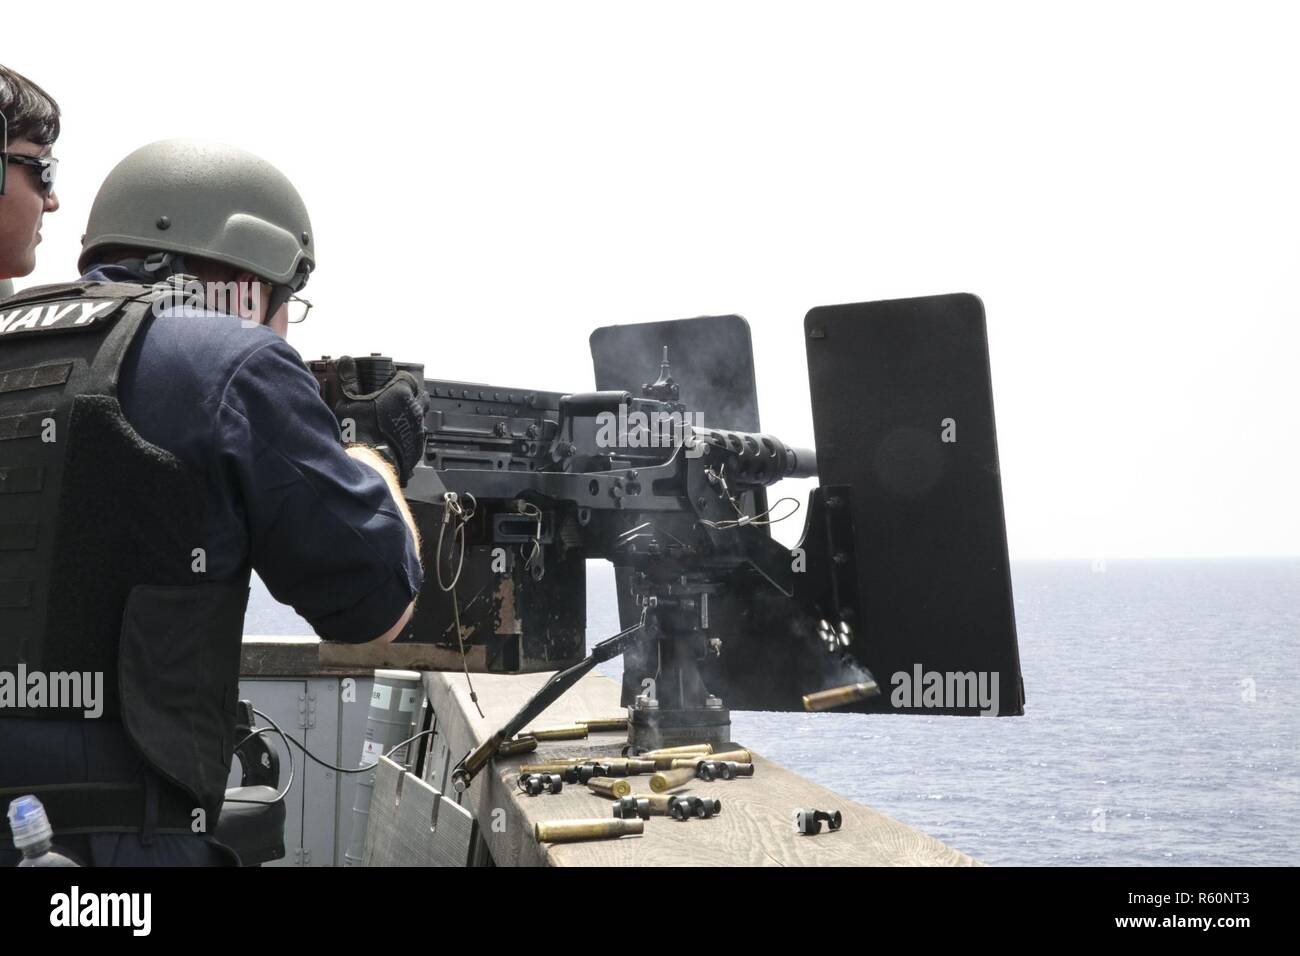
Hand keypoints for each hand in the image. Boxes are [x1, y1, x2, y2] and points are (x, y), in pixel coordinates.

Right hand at [332, 356, 428, 485]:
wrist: (370, 462)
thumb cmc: (359, 432)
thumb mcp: (348, 402)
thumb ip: (349, 380)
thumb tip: (346, 362)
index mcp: (400, 393)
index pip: (407, 377)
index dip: (398, 379)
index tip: (390, 383)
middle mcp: (413, 408)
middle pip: (418, 395)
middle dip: (409, 395)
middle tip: (393, 400)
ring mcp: (418, 427)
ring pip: (419, 415)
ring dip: (409, 414)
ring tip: (393, 419)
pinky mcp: (417, 445)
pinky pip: (417, 434)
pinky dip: (408, 432)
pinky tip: (396, 435)